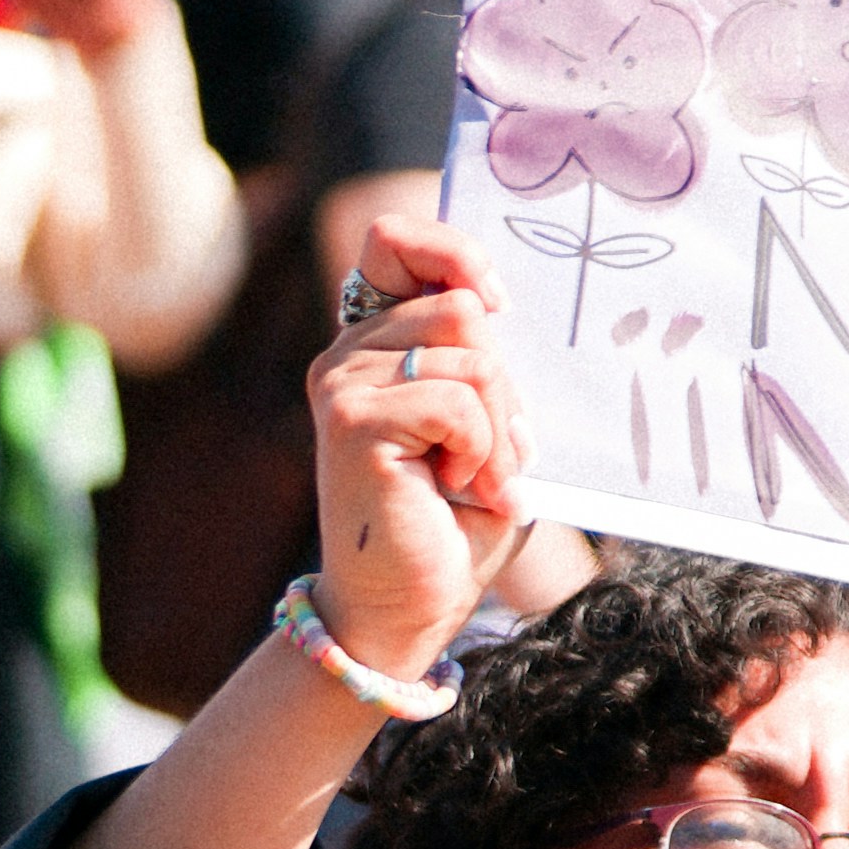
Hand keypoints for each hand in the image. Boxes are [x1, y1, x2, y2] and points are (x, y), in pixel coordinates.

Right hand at [301, 207, 529, 677]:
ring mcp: (343, 384)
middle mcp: (349, 353)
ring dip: (498, 425)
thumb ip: (487, 361)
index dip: (454, 253)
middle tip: (493, 452)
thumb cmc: (458, 518)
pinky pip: (457, 400)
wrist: (410, 607)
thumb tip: (503, 302)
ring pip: (470, 353)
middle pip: (461, 305)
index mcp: (378, 342)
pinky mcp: (352, 421)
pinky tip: (458, 490)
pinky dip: (482, 450)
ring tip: (475, 477)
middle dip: (505, 385)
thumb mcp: (488, 423)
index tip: (500, 304)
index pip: (395, 240)